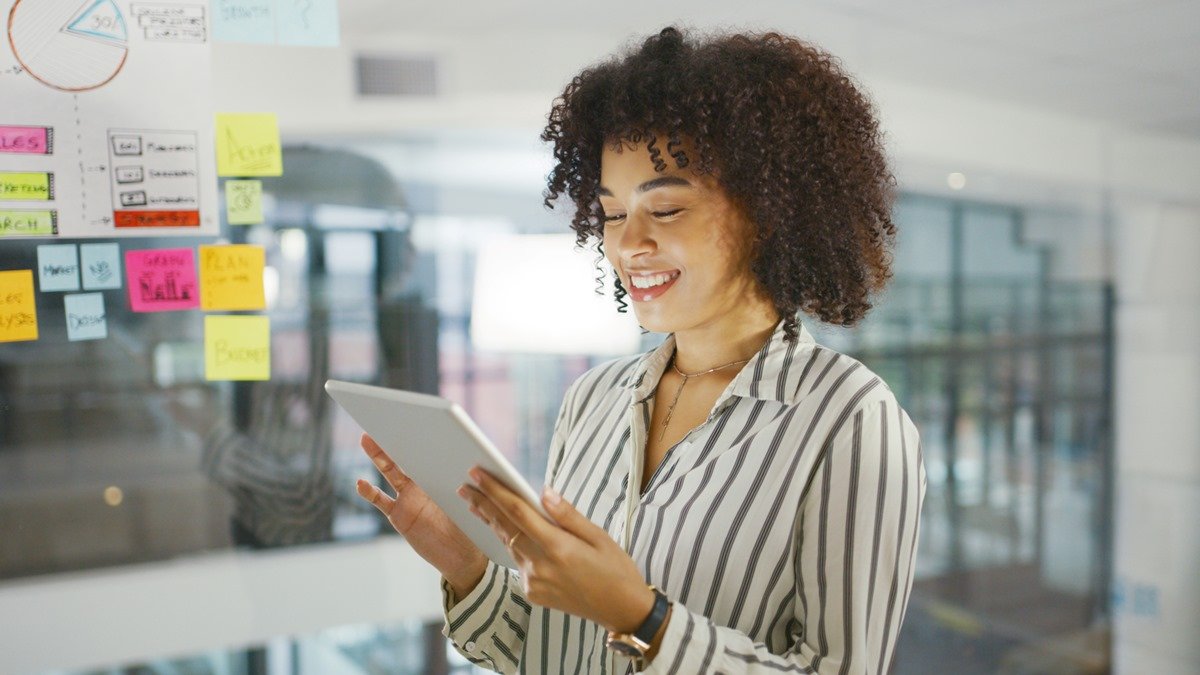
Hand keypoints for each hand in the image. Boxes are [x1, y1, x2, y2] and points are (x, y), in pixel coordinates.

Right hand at [356, 433, 487, 597]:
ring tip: (366, 439)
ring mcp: (409, 499)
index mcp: (442, 477)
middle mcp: (424, 484)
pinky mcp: (400, 516)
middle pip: (406, 457)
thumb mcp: (472, 504)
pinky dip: (370, 493)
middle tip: (380, 420)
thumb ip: (463, 488)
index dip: (420, 436)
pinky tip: (360, 483)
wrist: (463, 557)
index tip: (412, 418)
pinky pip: (382, 501)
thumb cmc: (473, 528)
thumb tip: (467, 470)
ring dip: (378, 456)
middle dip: (394, 438)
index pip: (429, 451)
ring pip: (391, 473)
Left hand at [457, 467, 656, 632]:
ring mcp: (534, 582)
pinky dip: (510, 543)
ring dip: (492, 522)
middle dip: (483, 504)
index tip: (477, 473)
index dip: (494, 491)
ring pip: (508, 544)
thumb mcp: (599, 535)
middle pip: (504, 527)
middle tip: (465, 485)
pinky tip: (503, 530)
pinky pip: (516, 561)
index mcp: (558, 547)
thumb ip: (567, 515)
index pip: (517, 512)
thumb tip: (543, 492)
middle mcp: (540, 566)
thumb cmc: (615, 569)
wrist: (622, 611)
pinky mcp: (532, 592)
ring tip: (476, 502)